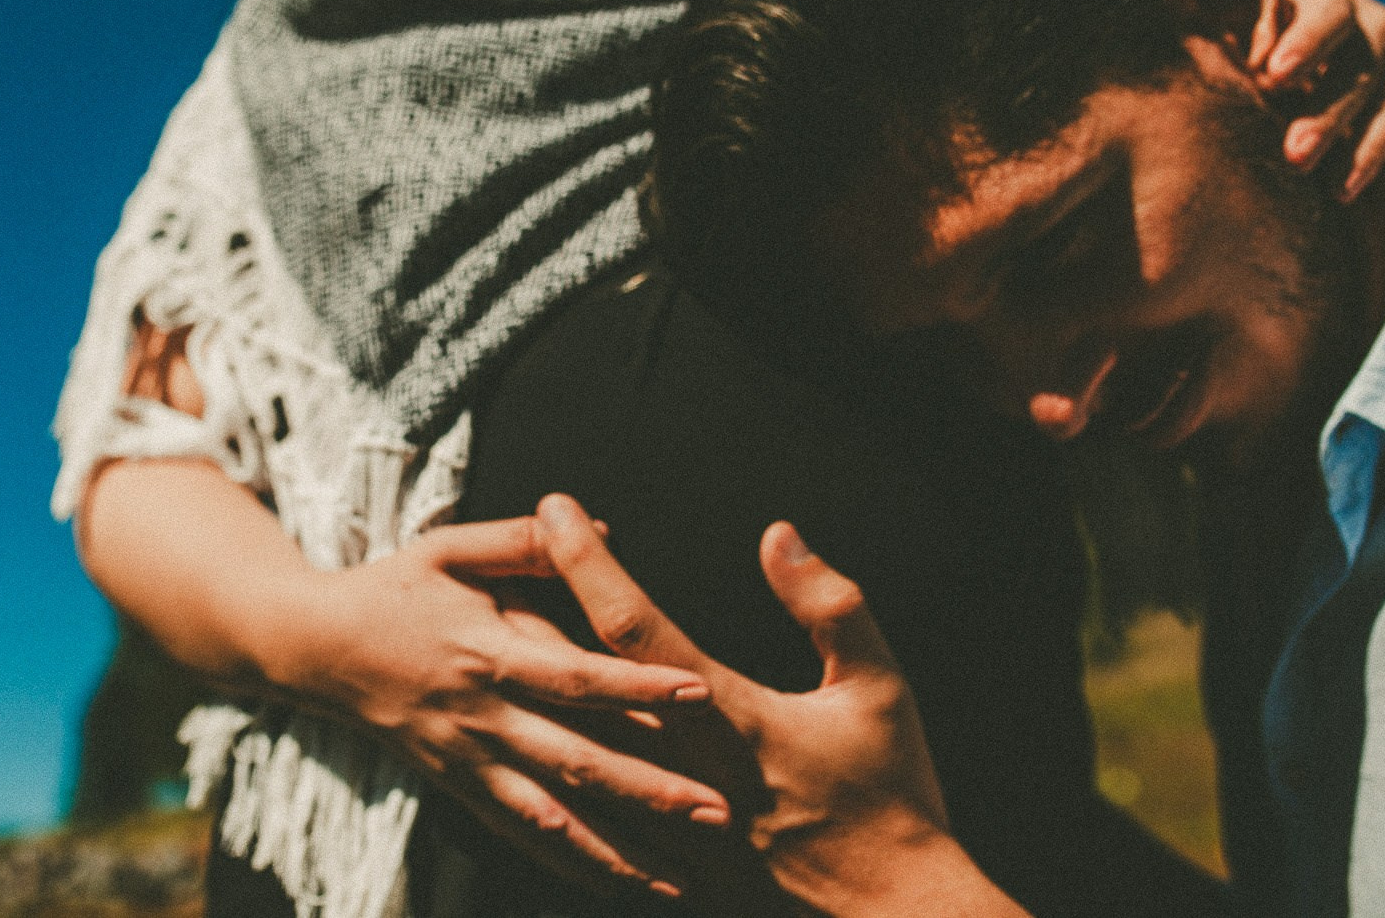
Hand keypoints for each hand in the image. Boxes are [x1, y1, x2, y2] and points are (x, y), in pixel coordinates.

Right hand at [284, 516, 732, 897]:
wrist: (314, 648)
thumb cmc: (391, 587)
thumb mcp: (449, 547)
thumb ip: (523, 543)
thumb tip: (600, 524)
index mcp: (485, 651)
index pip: (572, 675)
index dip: (634, 686)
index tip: (697, 693)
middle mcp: (479, 716)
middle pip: (575, 761)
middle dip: (648, 790)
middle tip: (718, 811)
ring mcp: (466, 761)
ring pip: (550, 819)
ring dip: (617, 850)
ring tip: (680, 877)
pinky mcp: (456, 787)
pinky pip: (517, 835)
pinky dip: (567, 864)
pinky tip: (615, 882)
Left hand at [535, 494, 1028, 917]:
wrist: (890, 914)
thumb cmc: (891, 793)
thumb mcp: (879, 686)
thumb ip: (829, 605)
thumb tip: (779, 534)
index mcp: (726, 717)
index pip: (632, 624)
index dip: (586, 562)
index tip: (554, 508)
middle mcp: (677, 768)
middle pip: (574, 682)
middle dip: (531, 611)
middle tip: (494, 561)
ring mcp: (662, 820)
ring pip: (565, 740)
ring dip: (528, 681)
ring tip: (493, 628)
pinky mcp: (662, 857)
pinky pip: (582, 804)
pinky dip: (547, 757)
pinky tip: (524, 727)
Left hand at [1256, 0, 1384, 200]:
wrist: (1323, 56)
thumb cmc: (1266, 47)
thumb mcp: (1247, 31)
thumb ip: (1244, 37)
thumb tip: (1247, 65)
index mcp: (1328, 3)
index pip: (1327, 14)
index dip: (1305, 42)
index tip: (1274, 76)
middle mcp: (1379, 24)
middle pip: (1362, 68)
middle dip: (1329, 116)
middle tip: (1296, 156)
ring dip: (1371, 150)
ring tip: (1338, 193)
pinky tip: (1379, 195)